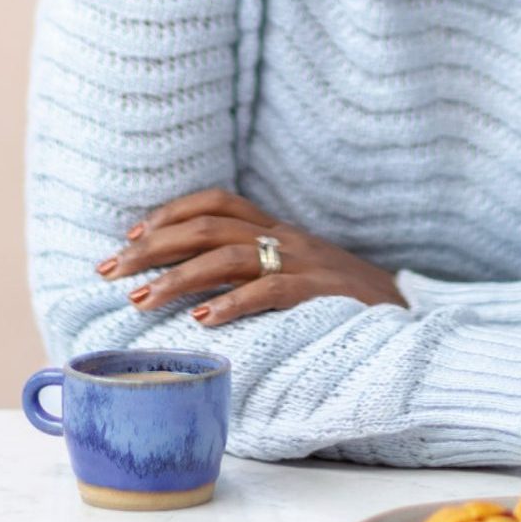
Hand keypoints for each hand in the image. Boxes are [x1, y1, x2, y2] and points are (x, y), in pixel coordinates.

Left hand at [94, 187, 407, 325]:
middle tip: (109, 272)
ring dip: (177, 277)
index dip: (170, 213)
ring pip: (229, 255)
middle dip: (153, 246)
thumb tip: (193, 286)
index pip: (216, 201)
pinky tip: (201, 320)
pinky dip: (231, 304)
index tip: (129, 236)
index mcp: (279, 229)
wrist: (411, 315)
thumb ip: (256, 269)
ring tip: (140, 300)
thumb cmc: (344, 301)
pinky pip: (270, 292)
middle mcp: (287, 238)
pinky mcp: (321, 293)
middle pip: (208, 226)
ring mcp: (305, 263)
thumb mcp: (298, 273)